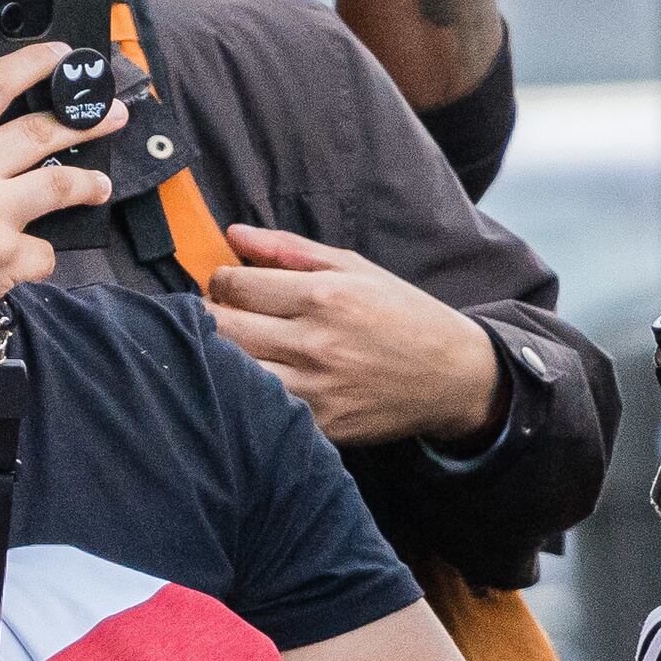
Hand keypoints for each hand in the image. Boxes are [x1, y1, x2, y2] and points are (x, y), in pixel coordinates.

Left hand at [207, 223, 505, 449]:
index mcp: (324, 296)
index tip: (226, 286)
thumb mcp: (354, 269)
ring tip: (232, 348)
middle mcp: (316, 343)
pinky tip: (255, 382)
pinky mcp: (320, 426)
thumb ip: (289, 250)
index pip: (233, 285)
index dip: (219, 281)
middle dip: (208, 318)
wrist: (452, 376)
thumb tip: (233, 234)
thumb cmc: (402, 314)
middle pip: (221, 329)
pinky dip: (247, 395)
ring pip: (232, 373)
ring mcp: (316, 389)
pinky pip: (262, 409)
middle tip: (218, 316)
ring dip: (219, 359)